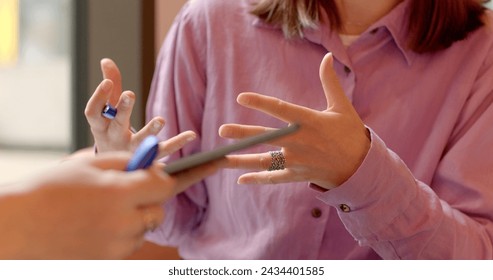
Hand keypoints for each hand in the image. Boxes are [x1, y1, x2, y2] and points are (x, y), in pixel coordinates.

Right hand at [0, 152, 219, 258]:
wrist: (16, 225)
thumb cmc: (51, 188)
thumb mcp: (90, 164)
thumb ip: (127, 162)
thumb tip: (153, 163)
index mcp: (121, 193)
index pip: (165, 184)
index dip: (164, 177)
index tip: (163, 175)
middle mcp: (123, 222)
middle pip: (159, 209)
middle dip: (152, 198)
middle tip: (133, 190)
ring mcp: (116, 245)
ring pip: (145, 228)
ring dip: (137, 216)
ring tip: (108, 208)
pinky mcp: (108, 260)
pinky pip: (130, 244)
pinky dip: (124, 233)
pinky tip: (100, 224)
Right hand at [85, 58, 195, 157]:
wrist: (114, 166)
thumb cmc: (111, 129)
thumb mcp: (107, 110)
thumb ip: (110, 86)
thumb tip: (106, 60)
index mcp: (101, 126)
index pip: (94, 112)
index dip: (99, 97)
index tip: (107, 83)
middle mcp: (114, 138)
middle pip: (118, 124)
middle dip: (123, 109)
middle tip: (130, 93)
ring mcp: (131, 150)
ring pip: (140, 141)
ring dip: (150, 130)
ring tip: (161, 119)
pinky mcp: (148, 158)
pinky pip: (164, 151)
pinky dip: (178, 142)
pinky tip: (191, 134)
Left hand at [219, 53, 369, 188]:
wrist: (361, 167)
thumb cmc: (350, 133)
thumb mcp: (342, 106)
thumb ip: (329, 82)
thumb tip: (327, 57)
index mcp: (309, 121)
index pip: (281, 109)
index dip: (260, 103)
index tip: (241, 97)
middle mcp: (300, 141)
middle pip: (266, 137)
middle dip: (243, 133)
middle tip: (222, 130)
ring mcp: (298, 160)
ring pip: (265, 161)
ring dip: (242, 160)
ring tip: (222, 158)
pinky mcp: (298, 174)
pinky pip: (274, 178)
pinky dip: (257, 179)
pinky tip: (240, 179)